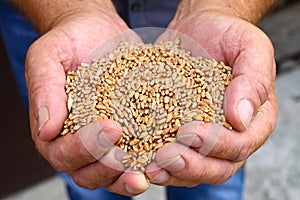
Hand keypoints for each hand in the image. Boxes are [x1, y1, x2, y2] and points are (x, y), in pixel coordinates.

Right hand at [25, 2, 147, 195]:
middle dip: (108, 168)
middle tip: (127, 155)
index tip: (110, 129)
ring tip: (148, 173)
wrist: (96, 31)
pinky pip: (137, 155)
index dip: (84, 149)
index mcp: (55, 131)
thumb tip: (45, 130)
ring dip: (128, 177)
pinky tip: (165, 158)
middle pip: (87, 172)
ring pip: (112, 173)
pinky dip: (149, 162)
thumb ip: (43, 91)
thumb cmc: (68, 42)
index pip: (62, 154)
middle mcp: (79, 142)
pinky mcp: (130, 132)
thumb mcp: (48, 57)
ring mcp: (106, 141)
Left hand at [146, 9, 277, 186]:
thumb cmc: (227, 35)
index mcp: (253, 120)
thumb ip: (253, 81)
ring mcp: (203, 137)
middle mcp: (229, 135)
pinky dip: (156, 162)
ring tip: (151, 166)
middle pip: (217, 168)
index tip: (190, 131)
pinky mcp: (177, 131)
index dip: (217, 145)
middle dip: (192, 167)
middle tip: (167, 156)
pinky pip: (171, 155)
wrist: (199, 28)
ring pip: (193, 170)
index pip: (240, 146)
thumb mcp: (249, 48)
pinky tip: (139, 158)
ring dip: (172, 172)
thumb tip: (241, 119)